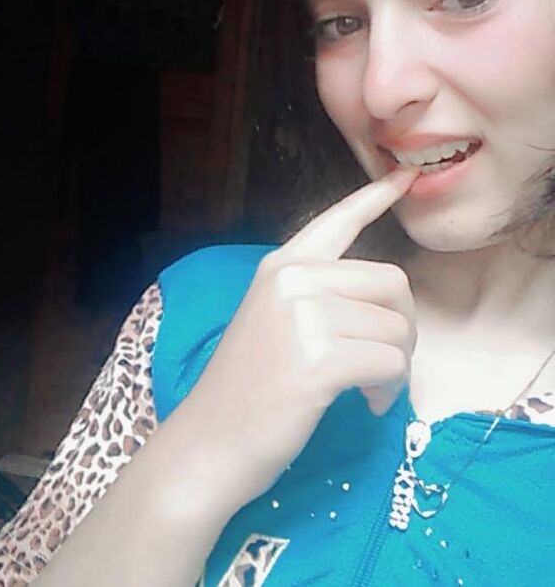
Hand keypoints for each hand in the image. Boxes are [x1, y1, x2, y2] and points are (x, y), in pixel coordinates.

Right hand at [179, 166, 419, 510]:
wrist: (210, 443)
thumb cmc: (246, 387)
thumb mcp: (273, 321)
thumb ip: (317, 295)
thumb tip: (384, 299)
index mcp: (280, 266)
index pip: (337, 220)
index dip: (375, 196)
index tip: (407, 175)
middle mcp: (292, 280)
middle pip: (391, 281)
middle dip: (404, 326)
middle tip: (386, 363)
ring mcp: (304, 318)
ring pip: (396, 327)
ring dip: (396, 365)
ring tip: (370, 390)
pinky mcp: (319, 361)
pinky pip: (391, 362)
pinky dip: (390, 389)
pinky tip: (368, 404)